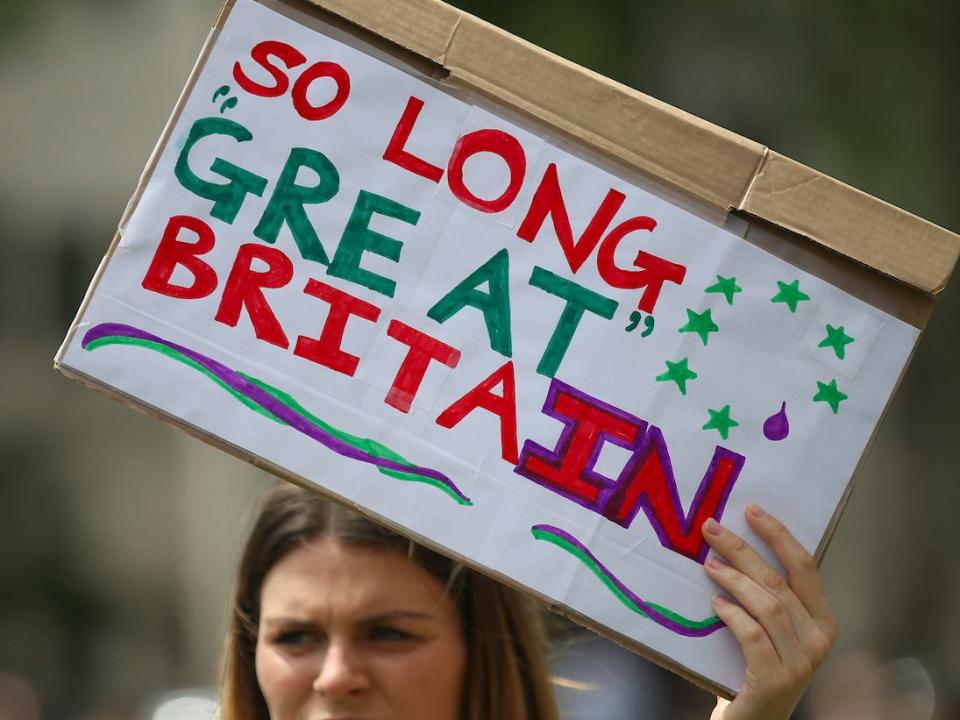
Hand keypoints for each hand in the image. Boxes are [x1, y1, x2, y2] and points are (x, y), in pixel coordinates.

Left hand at [702, 504, 837, 719]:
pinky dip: (732, 615)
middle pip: (779, 581)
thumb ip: (766, 597)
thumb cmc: (756, 669)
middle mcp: (819, 641)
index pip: (805, 567)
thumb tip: (734, 545)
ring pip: (766, 605)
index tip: (751, 510)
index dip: (779, 535)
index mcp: (823, 622)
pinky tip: (715, 604)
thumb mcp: (771, 630)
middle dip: (743, 549)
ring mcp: (801, 663)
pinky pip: (752, 635)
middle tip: (711, 528)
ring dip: (733, 579)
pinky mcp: (776, 680)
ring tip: (708, 564)